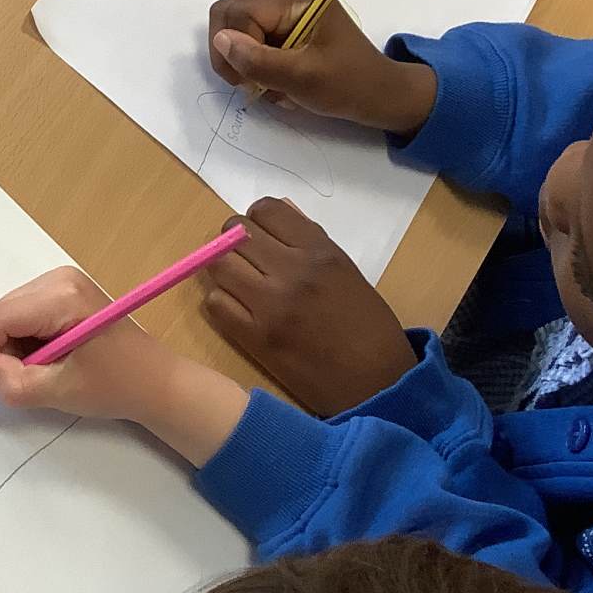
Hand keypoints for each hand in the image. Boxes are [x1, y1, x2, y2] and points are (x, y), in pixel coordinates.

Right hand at [0, 267, 249, 463]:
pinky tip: (43, 359)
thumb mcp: (61, 392)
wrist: (157, 381)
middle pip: (0, 313)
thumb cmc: (116, 386)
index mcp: (61, 297)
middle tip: (12, 384)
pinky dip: (22, 339)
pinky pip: (24, 312)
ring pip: (8, 313)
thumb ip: (14, 383)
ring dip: (9, 347)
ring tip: (34, 373)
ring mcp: (62, 280)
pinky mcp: (65, 290)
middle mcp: (58, 278)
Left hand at [202, 197, 416, 415]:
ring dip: (224, 271)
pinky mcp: (255, 338)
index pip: (266, 210)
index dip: (256, 220)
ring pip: (218, 265)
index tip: (259, 236)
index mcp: (320, 251)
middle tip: (245, 261)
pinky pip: (215, 304)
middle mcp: (293, 270)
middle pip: (235, 233)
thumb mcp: (346, 272)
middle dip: (234, 242)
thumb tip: (277, 214)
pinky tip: (238, 310)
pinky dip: (221, 303)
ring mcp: (271, 304)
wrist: (376, 382)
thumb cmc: (368, 327)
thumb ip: (309, 242)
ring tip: (239, 284)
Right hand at [208, 0, 435, 135]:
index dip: (235, 50)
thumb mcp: (303, 77)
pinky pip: (251, 40)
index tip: (253, 83)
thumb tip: (221, 40)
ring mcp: (285, 8)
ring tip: (273, 85)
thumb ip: (259, 60)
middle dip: (235, 55)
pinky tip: (279, 81)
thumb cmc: (349, 84)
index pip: (238, 13)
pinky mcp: (285, 25)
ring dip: (247, 64)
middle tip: (255, 85)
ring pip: (236, 31)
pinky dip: (258, 65)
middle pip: (230, 16)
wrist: (380, 95)